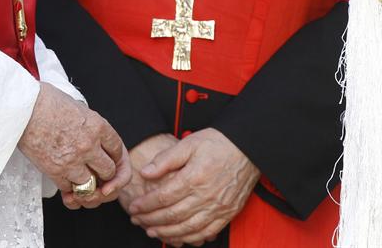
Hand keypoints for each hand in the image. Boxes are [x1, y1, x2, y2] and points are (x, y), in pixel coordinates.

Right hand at [18, 82, 130, 208]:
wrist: (24, 108)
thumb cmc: (48, 102)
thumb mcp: (79, 108)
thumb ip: (90, 125)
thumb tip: (96, 139)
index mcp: (98, 125)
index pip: (118, 150)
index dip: (116, 158)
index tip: (110, 160)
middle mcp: (89, 144)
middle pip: (109, 171)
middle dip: (105, 176)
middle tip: (97, 175)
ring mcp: (73, 160)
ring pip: (92, 186)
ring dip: (88, 185)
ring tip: (82, 181)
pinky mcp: (56, 171)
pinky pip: (70, 189)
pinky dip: (69, 189)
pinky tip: (66, 182)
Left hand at [129, 128, 259, 245]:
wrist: (247, 148)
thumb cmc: (218, 143)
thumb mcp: (190, 143)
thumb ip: (166, 158)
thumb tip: (146, 172)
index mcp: (195, 177)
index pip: (164, 197)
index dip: (146, 205)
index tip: (135, 207)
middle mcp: (206, 196)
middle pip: (173, 215)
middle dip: (151, 220)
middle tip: (138, 221)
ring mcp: (218, 207)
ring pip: (187, 228)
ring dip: (167, 233)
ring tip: (152, 231)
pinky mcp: (227, 214)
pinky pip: (205, 233)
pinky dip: (189, 238)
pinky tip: (178, 236)